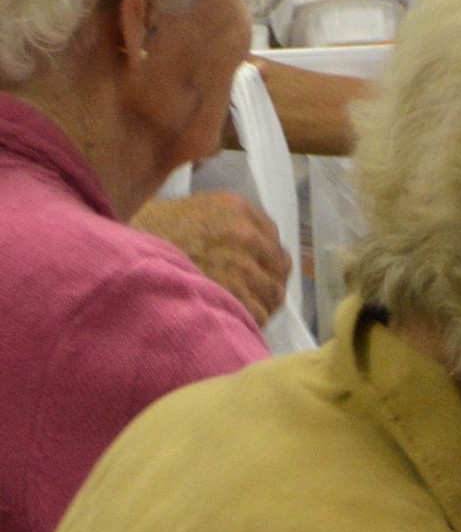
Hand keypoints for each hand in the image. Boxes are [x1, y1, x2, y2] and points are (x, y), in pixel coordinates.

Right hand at [129, 190, 290, 327]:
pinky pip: (258, 315)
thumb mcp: (189, 212)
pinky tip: (229, 323)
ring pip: (272, 293)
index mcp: (235, 208)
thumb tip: (247, 252)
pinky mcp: (232, 297)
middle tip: (248, 296)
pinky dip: (248, 322)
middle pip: (278, 267)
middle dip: (266, 282)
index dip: (263, 258)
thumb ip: (225, 225)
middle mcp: (245, 234)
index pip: (271, 238)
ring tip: (238, 312)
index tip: (253, 270)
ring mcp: (241, 266)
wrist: (112, 262)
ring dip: (259, 303)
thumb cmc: (141, 239)